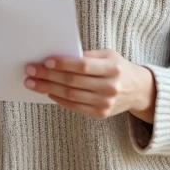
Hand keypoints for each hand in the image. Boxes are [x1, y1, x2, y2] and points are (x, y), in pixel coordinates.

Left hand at [25, 49, 156, 121]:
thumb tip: (60, 56)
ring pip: (70, 95)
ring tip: (32, 83)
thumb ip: (88, 56)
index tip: (45, 61)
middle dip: (48, 76)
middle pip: (73, 81)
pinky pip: (74, 106)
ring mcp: (105, 102)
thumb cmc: (119, 68)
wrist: (138, 90)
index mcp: (112, 68)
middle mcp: (110, 87)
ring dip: (48, 89)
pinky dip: (58, 99)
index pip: (83, 66)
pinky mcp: (100, 114)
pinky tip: (48, 92)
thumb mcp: (109, 55)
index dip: (63, 64)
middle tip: (30, 71)